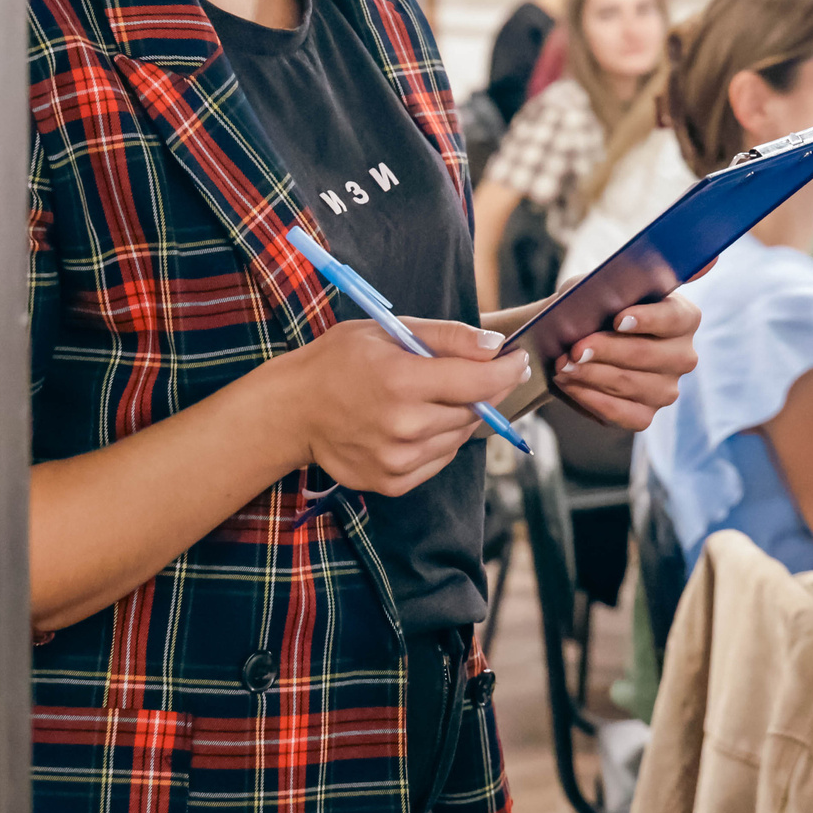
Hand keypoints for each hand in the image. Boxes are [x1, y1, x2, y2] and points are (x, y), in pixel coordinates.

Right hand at [277, 318, 527, 495]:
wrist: (293, 410)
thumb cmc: (339, 361)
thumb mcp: (389, 330)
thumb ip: (447, 337)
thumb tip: (496, 345)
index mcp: (402, 381)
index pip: (479, 381)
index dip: (507, 370)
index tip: (519, 361)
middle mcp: (404, 426)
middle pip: (474, 411)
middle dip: (480, 390)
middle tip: (464, 374)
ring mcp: (398, 459)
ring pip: (460, 437)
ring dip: (459, 416)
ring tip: (428, 398)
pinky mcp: (393, 482)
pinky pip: (440, 460)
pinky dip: (439, 441)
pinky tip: (414, 423)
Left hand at [549, 292, 700, 431]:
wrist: (584, 342)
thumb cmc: (598, 310)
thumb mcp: (599, 289)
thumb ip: (602, 288)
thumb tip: (592, 298)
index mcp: (683, 317)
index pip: (673, 317)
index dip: (648, 319)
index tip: (618, 320)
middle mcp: (683, 356)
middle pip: (646, 354)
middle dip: (606, 351)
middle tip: (574, 349)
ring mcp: (666, 389)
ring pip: (629, 384)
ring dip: (590, 374)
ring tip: (562, 365)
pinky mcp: (645, 416)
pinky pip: (619, 413)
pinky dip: (589, 397)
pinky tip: (568, 383)